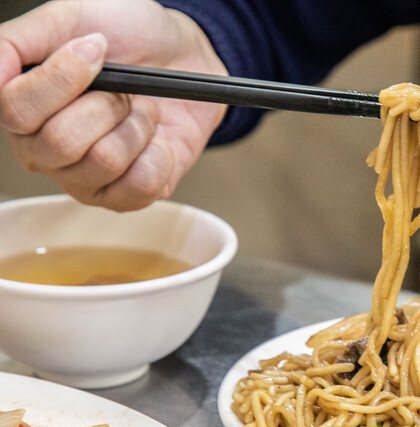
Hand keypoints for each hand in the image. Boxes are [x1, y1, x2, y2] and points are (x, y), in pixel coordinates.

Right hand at [0, 0, 227, 210]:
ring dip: (137, 125)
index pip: (15, 111)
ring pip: (106, 160)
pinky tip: (156, 140)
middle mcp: (45, 151)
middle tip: (123, 90)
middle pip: (61, 142)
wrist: (185, 58)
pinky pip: (142, 184)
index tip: (95, 51)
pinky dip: (160, 154)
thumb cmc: (128, 39)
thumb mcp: (69, 17)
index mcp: (22, 109)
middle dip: (107, 104)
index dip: (61, 81)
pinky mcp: (126, 197)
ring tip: (141, 110)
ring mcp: (85, 179)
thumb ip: (17, 41)